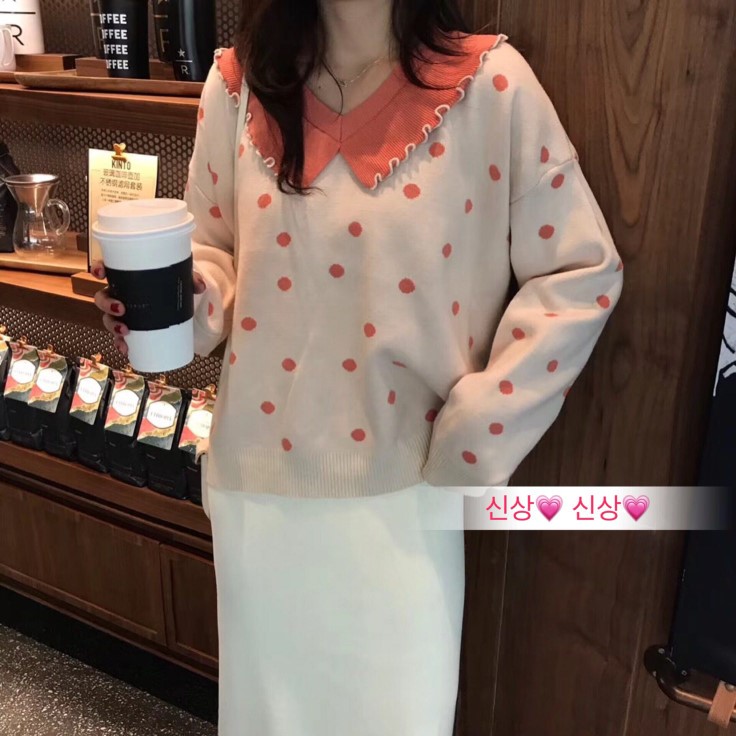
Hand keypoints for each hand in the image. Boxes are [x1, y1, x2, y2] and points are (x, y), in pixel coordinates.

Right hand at [91, 260, 206, 356]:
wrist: (177, 299)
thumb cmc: (171, 283)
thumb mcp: (181, 278)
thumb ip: (191, 279)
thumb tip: (200, 286)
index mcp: (126, 277)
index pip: (106, 269)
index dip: (98, 269)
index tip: (100, 272)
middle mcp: (120, 294)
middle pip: (103, 298)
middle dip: (107, 304)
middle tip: (122, 309)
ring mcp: (123, 312)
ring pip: (108, 319)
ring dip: (113, 326)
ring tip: (125, 332)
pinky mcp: (131, 327)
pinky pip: (120, 337)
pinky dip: (121, 344)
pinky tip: (126, 349)